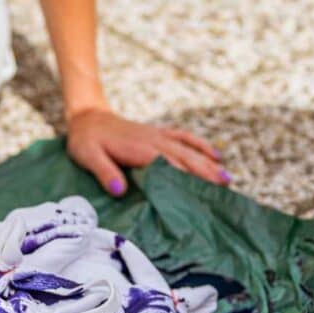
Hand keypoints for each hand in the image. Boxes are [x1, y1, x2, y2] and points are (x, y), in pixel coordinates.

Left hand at [66, 106, 227, 195]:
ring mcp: (158, 136)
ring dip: (209, 164)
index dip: (185, 179)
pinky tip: (216, 156)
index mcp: (139, 149)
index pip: (167, 166)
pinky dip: (201, 145)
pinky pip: (185, 138)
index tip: (201, 194)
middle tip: (225, 191)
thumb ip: (104, 172)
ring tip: (227, 180)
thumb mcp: (88, 157)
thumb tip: (120, 190)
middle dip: (205, 174)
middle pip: (185, 159)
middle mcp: (154, 141)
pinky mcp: (159, 134)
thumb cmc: (85, 141)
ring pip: (189, 150)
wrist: (87, 118)